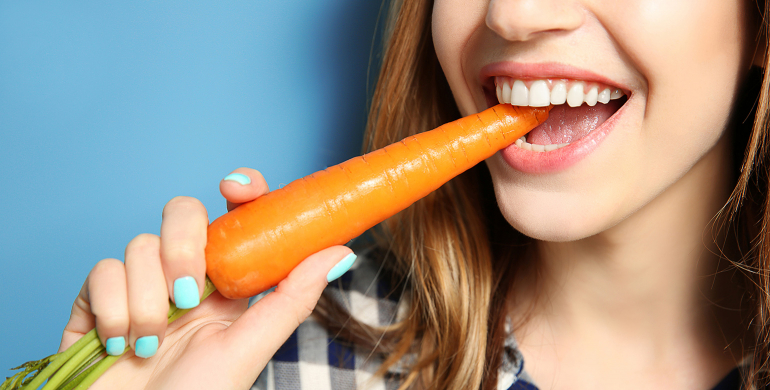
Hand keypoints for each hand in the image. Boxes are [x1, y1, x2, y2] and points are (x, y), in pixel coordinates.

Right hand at [59, 168, 354, 388]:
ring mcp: (139, 285)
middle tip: (187, 296)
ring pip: (139, 244)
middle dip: (182, 247)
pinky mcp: (97, 300)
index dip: (240, 189)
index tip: (236, 186)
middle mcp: (184, 276)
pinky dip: (113, 309)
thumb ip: (292, 298)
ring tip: (152, 343)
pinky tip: (120, 344)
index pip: (235, 216)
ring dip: (146, 301)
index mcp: (227, 283)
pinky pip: (101, 272)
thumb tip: (341, 252)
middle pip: (182, 213)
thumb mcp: (249, 348)